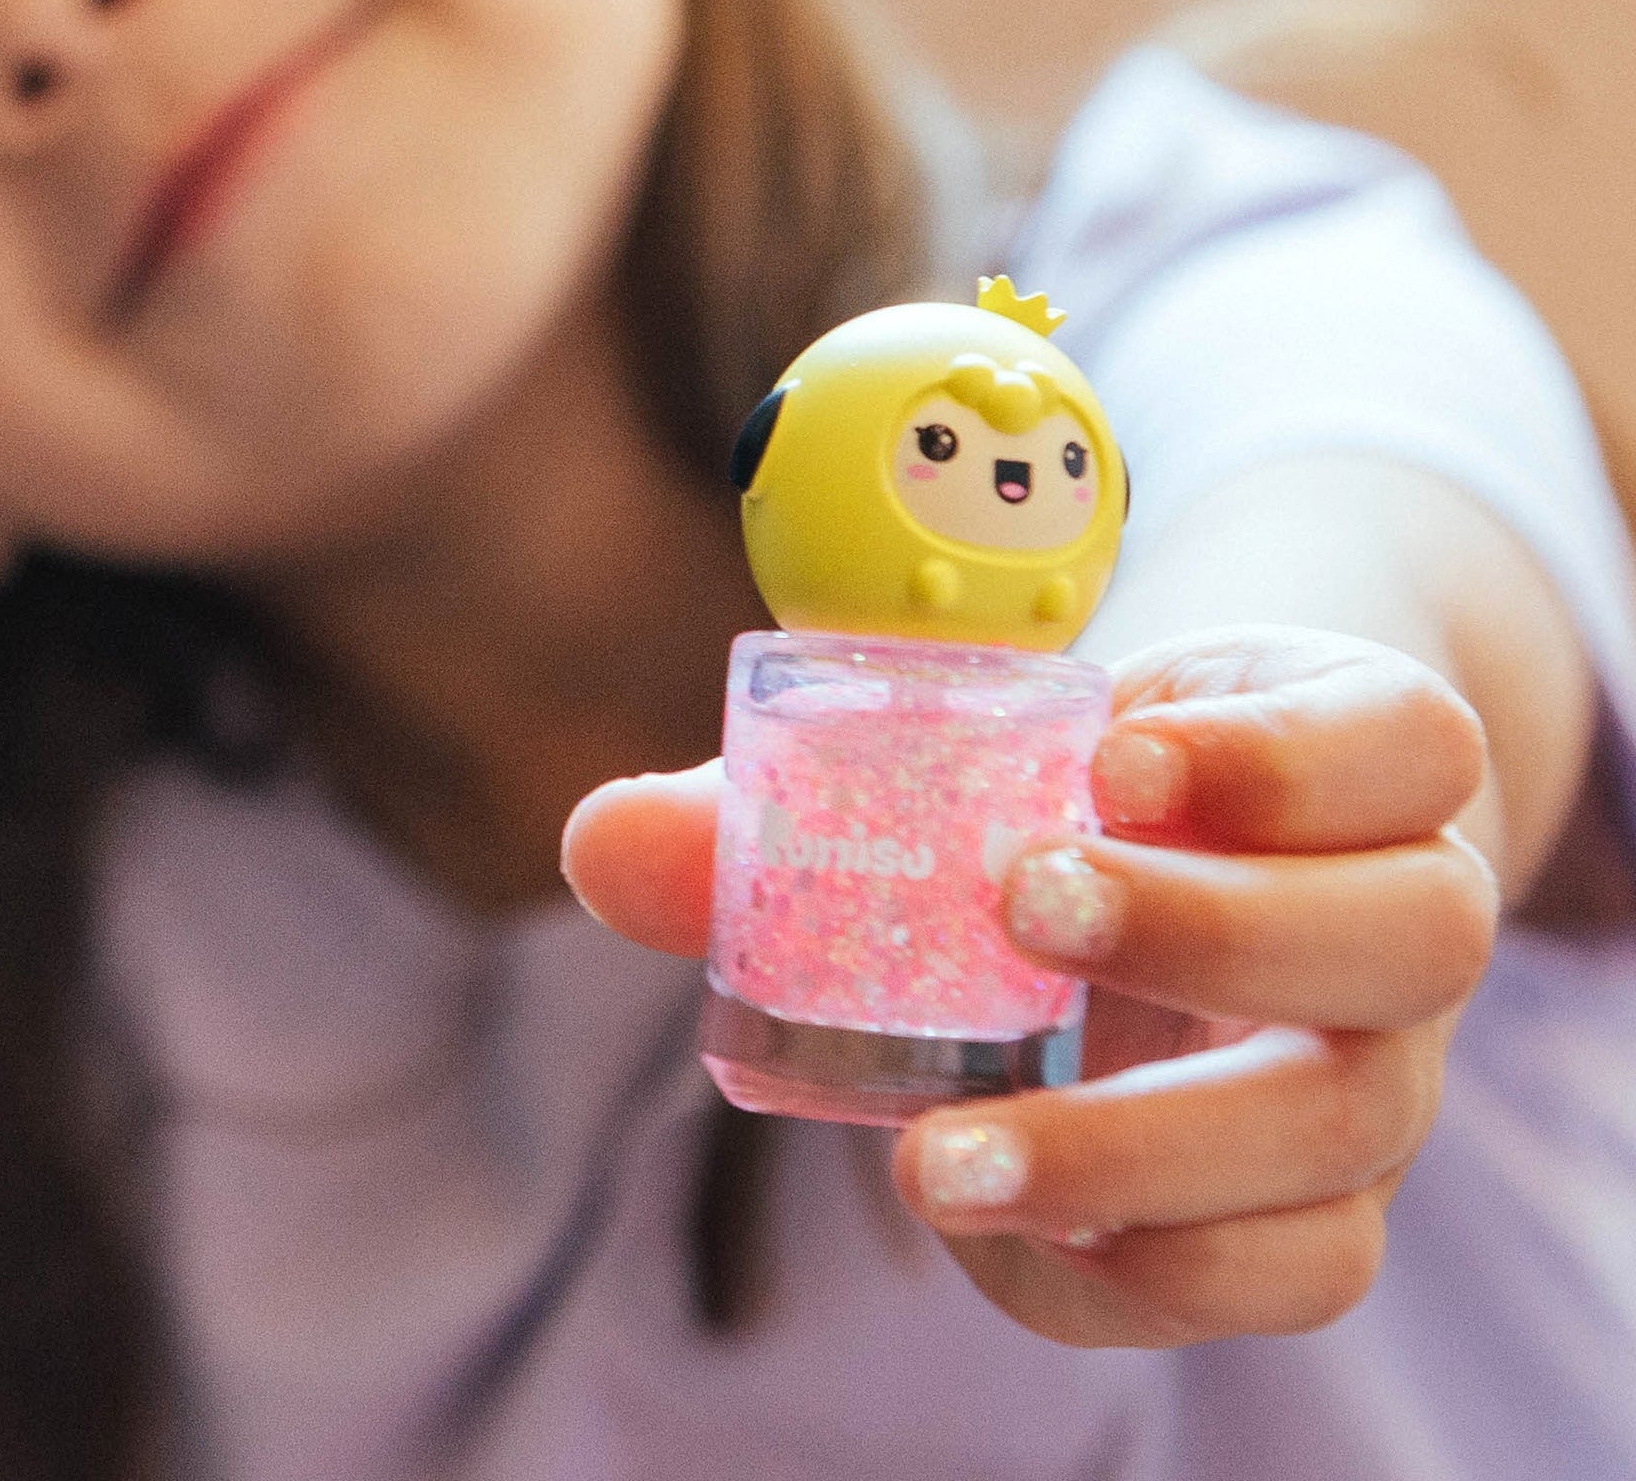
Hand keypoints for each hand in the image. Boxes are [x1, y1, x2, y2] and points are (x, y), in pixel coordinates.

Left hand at [561, 624, 1496, 1346]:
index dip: (1283, 753)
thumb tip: (600, 844)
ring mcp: (1372, 1069)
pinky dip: (1134, 1267)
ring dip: (1142, 1150)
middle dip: (1209, 931)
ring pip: (1347, 1133)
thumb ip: (792, 801)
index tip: (1110, 754)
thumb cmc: (1073, 792)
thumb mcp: (980, 753)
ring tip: (938, 1156)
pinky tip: (985, 1227)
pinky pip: (1286, 1270)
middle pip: (1410, 936)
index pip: (1404, 740)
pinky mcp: (1313, 1201)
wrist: (1187, 870)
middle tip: (1019, 906)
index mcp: (1346, 756)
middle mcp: (1395, 915)